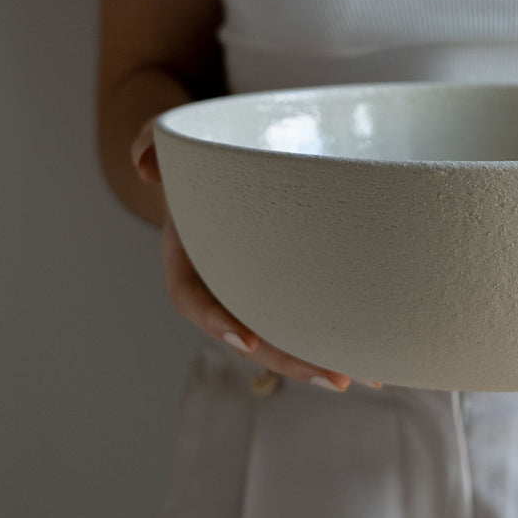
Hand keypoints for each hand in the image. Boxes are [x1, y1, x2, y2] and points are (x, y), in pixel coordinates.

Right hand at [131, 117, 380, 393]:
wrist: (219, 170)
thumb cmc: (200, 156)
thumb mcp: (173, 140)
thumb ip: (151, 142)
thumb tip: (145, 162)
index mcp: (187, 258)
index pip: (191, 298)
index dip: (215, 322)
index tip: (244, 338)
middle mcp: (219, 285)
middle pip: (249, 335)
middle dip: (288, 359)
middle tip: (334, 377)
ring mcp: (250, 292)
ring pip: (280, 337)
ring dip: (318, 360)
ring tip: (365, 375)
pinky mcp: (281, 288)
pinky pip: (302, 320)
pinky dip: (332, 339)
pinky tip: (372, 356)